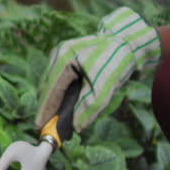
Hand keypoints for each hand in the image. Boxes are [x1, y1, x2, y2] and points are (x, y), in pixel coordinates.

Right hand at [35, 7, 159, 135]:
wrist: (129, 42)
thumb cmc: (118, 61)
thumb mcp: (106, 86)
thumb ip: (89, 107)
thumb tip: (75, 127)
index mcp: (65, 57)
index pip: (50, 89)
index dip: (45, 110)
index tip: (39, 127)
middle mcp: (59, 53)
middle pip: (47, 86)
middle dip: (48, 107)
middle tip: (49, 128)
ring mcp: (61, 53)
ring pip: (51, 83)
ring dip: (54, 100)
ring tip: (56, 119)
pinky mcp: (66, 57)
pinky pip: (58, 79)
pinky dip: (60, 92)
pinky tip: (64, 104)